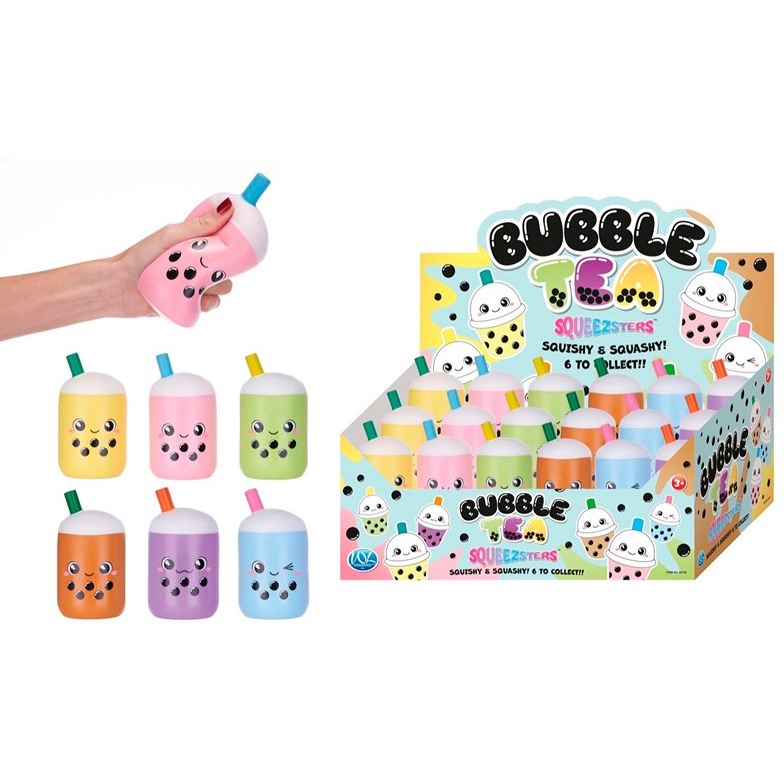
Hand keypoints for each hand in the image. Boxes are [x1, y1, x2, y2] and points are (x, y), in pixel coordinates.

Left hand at [111, 197, 234, 317]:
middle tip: (205, 268)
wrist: (119, 286)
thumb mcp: (172, 235)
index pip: (227, 243)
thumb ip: (201, 225)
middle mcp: (200, 265)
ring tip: (191, 284)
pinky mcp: (191, 303)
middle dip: (223, 270)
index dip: (235, 244)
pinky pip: (210, 305)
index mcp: (198, 245)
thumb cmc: (142, 256)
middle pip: (229, 269)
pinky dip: (204, 303)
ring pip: (222, 289)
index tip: (238, 244)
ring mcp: (196, 285)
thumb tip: (228, 207)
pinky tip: (191, 298)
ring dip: (212, 288)